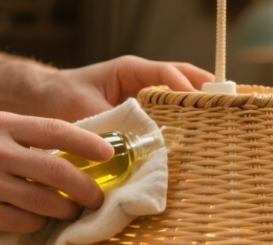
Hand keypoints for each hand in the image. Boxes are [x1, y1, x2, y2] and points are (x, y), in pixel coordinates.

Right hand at [0, 112, 113, 239]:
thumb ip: (21, 139)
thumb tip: (74, 153)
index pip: (56, 130)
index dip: (88, 144)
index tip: (109, 155)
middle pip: (58, 170)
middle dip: (86, 188)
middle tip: (97, 198)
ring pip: (47, 201)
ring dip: (65, 211)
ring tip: (69, 212)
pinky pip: (26, 222)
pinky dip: (37, 225)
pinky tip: (34, 222)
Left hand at [40, 56, 214, 121]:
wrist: (46, 100)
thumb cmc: (62, 97)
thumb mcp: (85, 109)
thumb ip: (110, 124)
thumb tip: (131, 145)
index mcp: (130, 71)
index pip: (167, 72)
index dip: (184, 86)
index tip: (198, 101)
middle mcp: (141, 81)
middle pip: (181, 79)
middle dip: (203, 91)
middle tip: (226, 106)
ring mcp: (142, 96)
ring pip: (177, 97)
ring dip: (195, 107)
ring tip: (219, 121)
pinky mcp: (139, 113)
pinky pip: (165, 115)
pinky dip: (180, 122)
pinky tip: (193, 137)